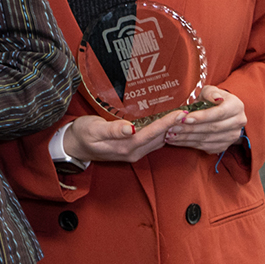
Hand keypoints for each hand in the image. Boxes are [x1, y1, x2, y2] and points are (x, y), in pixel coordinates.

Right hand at [62, 112, 179, 163]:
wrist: (74, 146)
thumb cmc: (82, 134)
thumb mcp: (93, 129)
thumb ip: (112, 130)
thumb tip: (129, 129)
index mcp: (126, 147)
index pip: (152, 133)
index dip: (167, 123)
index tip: (182, 113)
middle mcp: (134, 152)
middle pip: (160, 138)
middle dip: (175, 125)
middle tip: (190, 111)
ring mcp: (135, 152)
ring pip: (159, 141)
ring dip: (172, 129)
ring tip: (184, 117)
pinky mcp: (133, 149)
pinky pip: (153, 141)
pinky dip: (163, 132)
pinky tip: (168, 124)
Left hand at [162, 86, 247, 153]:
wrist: (218, 110)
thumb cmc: (210, 98)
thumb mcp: (209, 90)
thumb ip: (210, 93)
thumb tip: (216, 98)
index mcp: (236, 106)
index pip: (219, 113)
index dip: (201, 117)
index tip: (184, 118)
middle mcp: (238, 122)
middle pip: (213, 128)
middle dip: (190, 129)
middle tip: (172, 128)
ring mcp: (232, 136)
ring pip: (208, 139)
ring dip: (187, 138)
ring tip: (170, 135)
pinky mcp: (224, 146)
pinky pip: (205, 147)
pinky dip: (190, 144)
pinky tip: (177, 141)